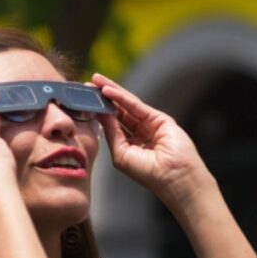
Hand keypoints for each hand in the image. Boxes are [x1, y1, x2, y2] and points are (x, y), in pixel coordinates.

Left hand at [93, 73, 212, 207]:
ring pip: (126, 105)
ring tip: (95, 81)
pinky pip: (136, 105)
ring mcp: (149, 124)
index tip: (83, 100)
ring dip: (111, 92)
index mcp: (128, 144)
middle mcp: (138, 132)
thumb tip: (101, 115)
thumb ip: (111, 133)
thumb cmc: (147, 172)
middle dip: (103, 97)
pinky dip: (122, 97)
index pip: (110, 123)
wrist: (173, 177)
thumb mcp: (121, 153)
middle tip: (88, 84)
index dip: (97, 111)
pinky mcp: (159, 118)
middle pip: (117, 110)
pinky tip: (108, 90)